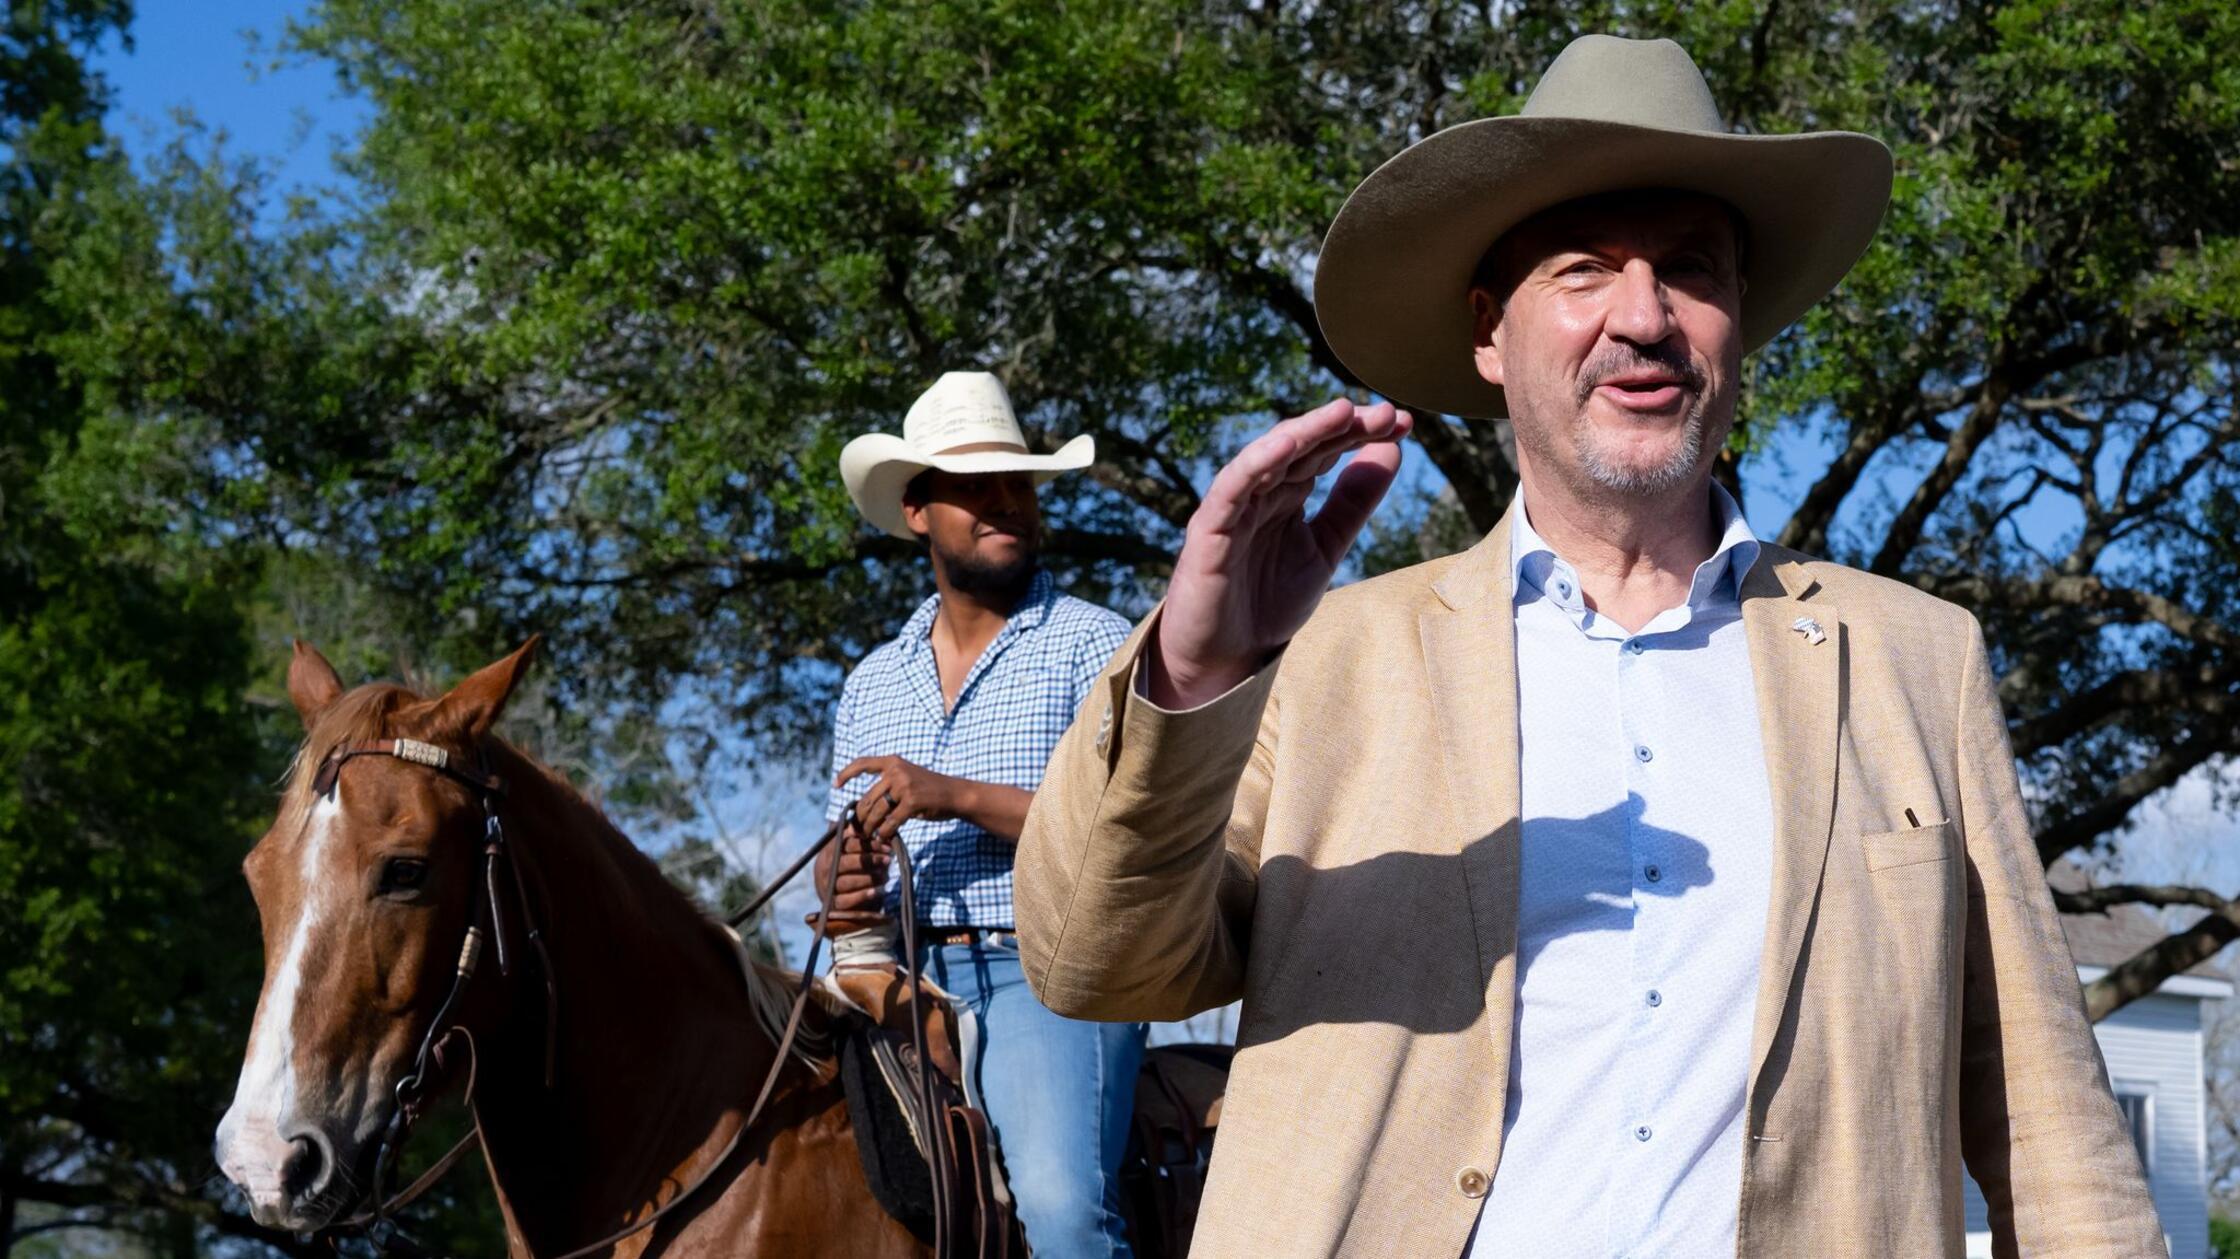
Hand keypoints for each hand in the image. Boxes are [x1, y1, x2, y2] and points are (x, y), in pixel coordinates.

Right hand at [813, 819, 892, 920]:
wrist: (841, 896)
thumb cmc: (853, 866)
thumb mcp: (854, 849)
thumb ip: (860, 835)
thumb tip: (873, 818)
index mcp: (830, 851)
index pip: (846, 844)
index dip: (868, 844)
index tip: (887, 846)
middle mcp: (826, 868)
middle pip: (846, 862)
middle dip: (870, 860)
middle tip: (889, 860)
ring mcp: (828, 887)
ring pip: (846, 882)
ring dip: (869, 878)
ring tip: (886, 876)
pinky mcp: (834, 905)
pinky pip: (847, 901)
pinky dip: (863, 896)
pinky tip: (878, 891)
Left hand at [836, 755, 964, 843]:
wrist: (955, 794)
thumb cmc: (930, 790)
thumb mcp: (908, 778)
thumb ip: (887, 786)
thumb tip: (863, 807)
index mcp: (893, 762)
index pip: (862, 763)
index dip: (846, 774)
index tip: (836, 784)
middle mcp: (896, 771)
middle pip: (867, 798)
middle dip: (860, 818)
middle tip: (858, 830)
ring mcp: (904, 786)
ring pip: (875, 812)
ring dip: (870, 828)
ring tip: (871, 836)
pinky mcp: (912, 802)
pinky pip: (889, 823)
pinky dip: (884, 833)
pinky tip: (885, 837)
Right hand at [1150, 398, 1409, 707]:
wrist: (1223, 658)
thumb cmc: (1268, 603)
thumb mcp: (1326, 548)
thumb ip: (1353, 502)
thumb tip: (1393, 448)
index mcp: (1287, 494)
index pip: (1326, 450)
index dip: (1361, 433)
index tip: (1401, 422)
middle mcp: (1261, 491)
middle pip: (1303, 446)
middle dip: (1342, 427)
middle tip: (1385, 413)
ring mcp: (1234, 506)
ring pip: (1268, 456)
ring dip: (1304, 432)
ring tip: (1341, 412)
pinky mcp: (1209, 528)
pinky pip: (1233, 486)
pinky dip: (1257, 462)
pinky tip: (1287, 444)